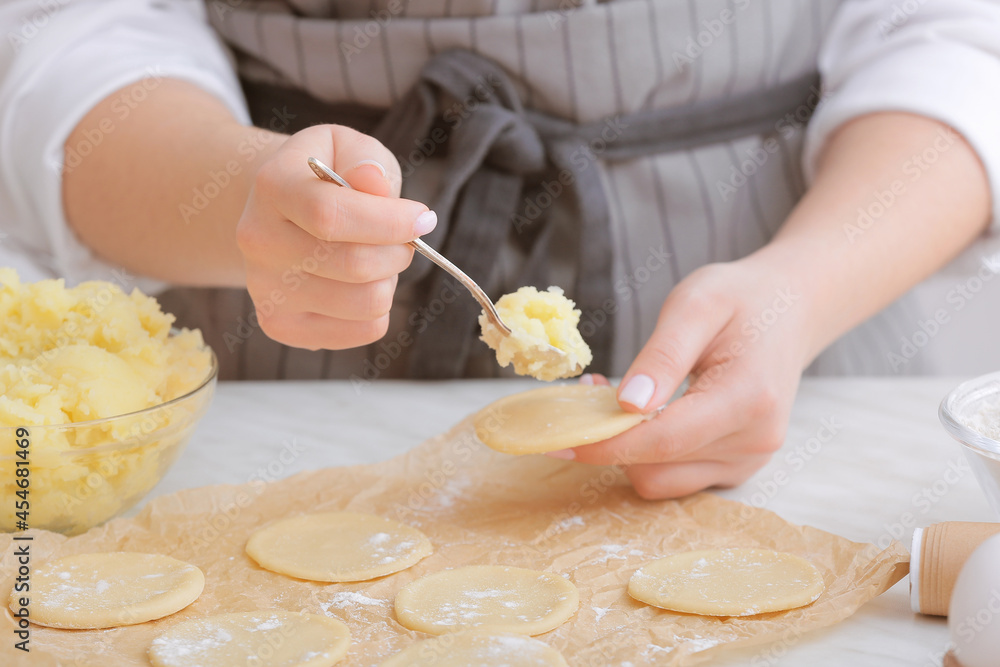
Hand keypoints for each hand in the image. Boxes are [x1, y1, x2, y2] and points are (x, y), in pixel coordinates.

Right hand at [236, 125, 435, 349]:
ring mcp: (266, 291)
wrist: (280, 213)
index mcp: (272, 187)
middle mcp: (260, 242)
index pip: (331, 216)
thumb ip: (365, 160)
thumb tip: (373, 181)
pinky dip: (378, 309)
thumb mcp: (347, 147)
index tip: (423, 219)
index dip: (390, 221)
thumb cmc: (326, 177)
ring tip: (375, 259)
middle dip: (399, 251)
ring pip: (366, 303)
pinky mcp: (281, 326)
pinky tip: (360, 285)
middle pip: (356, 265)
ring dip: (389, 280)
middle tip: (404, 239)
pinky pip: (364, 331)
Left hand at [551, 257, 812, 498]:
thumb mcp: (696, 304)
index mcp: (748, 399)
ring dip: (625, 450)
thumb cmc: (740, 299)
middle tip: (586, 392)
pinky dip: (646, 454)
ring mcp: (748, 461)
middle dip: (608, 441)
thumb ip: (662, 355)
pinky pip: (676, 476)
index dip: (603, 443)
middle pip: (657, 470)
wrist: (789, 311)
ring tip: (612, 399)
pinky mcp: (736, 468)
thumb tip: (626, 404)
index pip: (662, 440)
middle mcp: (754, 443)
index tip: (555, 437)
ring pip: (662, 481)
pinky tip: (640, 414)